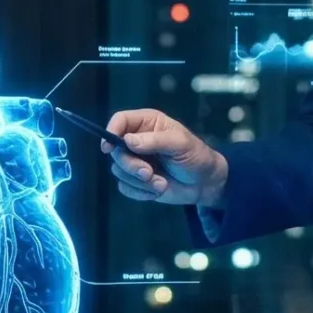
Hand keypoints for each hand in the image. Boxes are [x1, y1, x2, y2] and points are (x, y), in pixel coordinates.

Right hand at [101, 109, 228, 207]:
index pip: (120, 120)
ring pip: (119, 171)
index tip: (108, 148)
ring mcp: (135, 161)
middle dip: (131, 165)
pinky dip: (140, 192)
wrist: (204, 183)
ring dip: (140, 181)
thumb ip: (155, 141)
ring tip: (161, 182)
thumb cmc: (195, 156)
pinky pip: (125, 187)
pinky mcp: (136, 181)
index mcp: (147, 123)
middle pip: (116, 150)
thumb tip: (128, 140)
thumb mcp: (180, 144)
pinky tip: (157, 190)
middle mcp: (137, 140)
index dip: (111, 131)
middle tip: (149, 172)